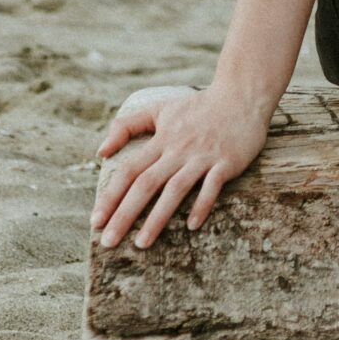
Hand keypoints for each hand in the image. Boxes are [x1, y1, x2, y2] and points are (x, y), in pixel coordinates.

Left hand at [89, 86, 274, 248]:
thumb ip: (125, 126)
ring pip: (175, 189)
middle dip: (124, 215)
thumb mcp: (158, 109)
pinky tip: (192, 226)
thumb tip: (100, 152)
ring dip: (157, 218)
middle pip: (146, 184)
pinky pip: (213, 186)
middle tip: (108, 242)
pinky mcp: (227, 161)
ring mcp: (203, 156)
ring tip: (141, 243)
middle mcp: (178, 150)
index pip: (128, 171)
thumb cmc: (199, 106)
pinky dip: (202, 205)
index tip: (96, 221)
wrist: (242, 96)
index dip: (110, 197)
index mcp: (160, 140)